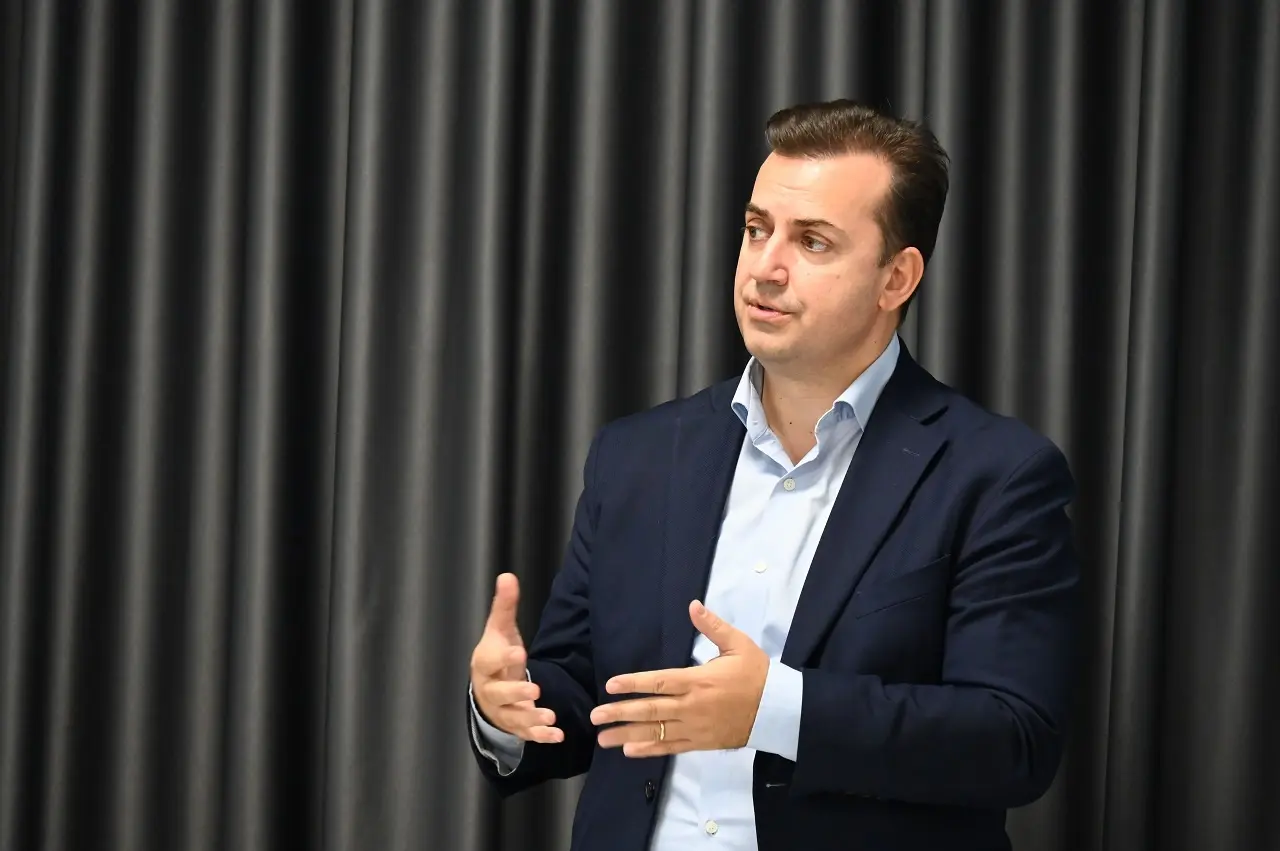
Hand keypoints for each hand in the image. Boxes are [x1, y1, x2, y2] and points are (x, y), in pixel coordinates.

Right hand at [470, 573, 562, 743]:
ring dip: (531, 719)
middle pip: (500, 695)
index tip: (518, 652)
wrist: (487, 688)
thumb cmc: (496, 655)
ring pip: (513, 718)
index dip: (503, 658)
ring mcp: (502, 711)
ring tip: (550, 717)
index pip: (489, 662)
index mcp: (485, 665)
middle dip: (516, 694)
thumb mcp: (500, 630)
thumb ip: (505, 606)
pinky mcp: (514, 725)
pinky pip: (526, 734)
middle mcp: (490, 691)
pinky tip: (557, 735)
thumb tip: (507, 576)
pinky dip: (541, 736)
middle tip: (535, 691)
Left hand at [589, 600, 768, 756]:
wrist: (778, 710)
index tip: (610, 686)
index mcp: (697, 681)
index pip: (658, 682)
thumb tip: (693, 605)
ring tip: (603, 739)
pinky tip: (630, 751)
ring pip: (655, 732)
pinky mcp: (701, 743)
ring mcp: (695, 727)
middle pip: (649, 710)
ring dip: (627, 735)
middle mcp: (691, 706)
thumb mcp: (738, 644)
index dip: (633, 684)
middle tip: (595, 717)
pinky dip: (650, 750)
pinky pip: (671, 748)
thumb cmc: (756, 674)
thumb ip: (713, 626)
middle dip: (620, 713)